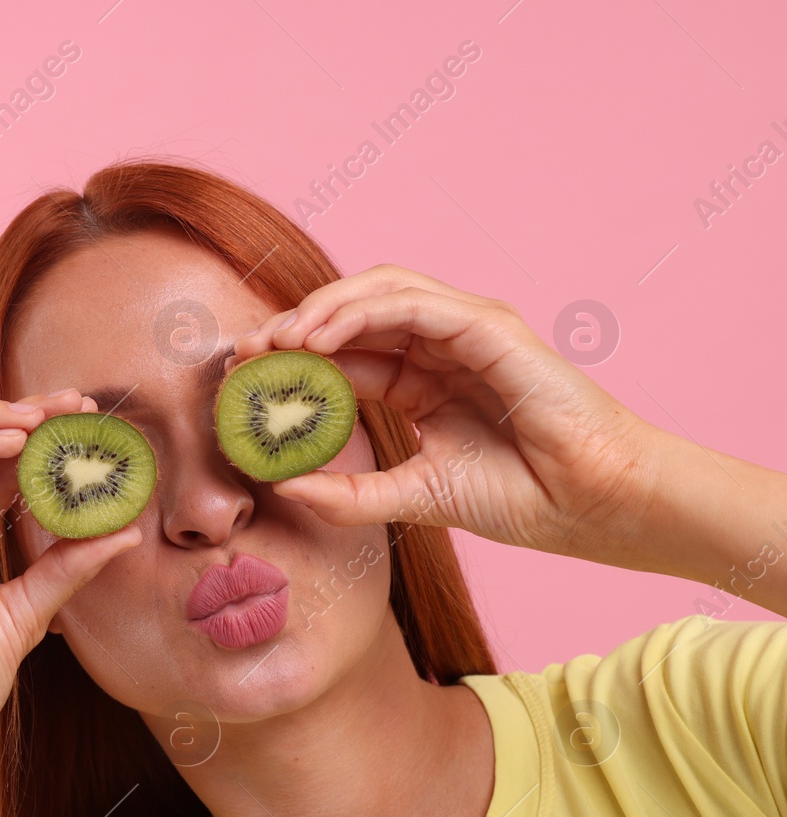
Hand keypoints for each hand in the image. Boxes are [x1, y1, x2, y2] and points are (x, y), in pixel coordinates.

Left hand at [233, 264, 662, 565]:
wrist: (592, 505)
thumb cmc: (522, 498)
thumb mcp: (414, 496)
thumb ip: (350, 494)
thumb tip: (283, 488)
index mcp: (421, 381)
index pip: (343, 354)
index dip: (290, 360)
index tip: (242, 378)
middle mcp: (439, 346)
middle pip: (352, 314)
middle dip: (293, 327)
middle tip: (244, 353)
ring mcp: (465, 329)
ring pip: (377, 293)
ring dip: (318, 310)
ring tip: (275, 341)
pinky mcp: (488, 325)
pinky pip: (411, 303)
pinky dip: (359, 312)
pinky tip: (318, 338)